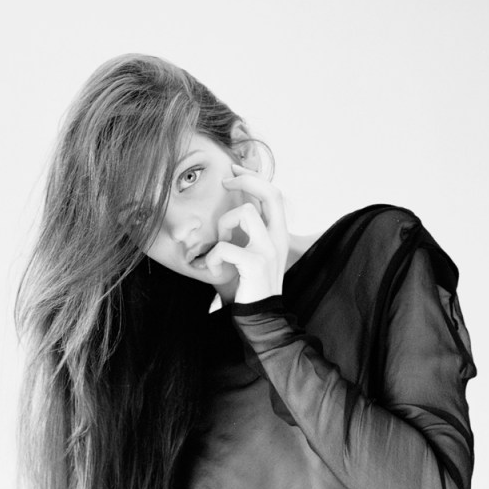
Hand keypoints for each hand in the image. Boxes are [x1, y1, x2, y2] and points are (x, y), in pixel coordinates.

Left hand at [205, 163, 289, 303]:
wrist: (260, 317)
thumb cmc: (249, 287)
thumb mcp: (249, 255)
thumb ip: (243, 235)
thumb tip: (225, 215)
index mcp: (278, 234)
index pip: (273, 194)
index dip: (253, 178)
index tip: (234, 171)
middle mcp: (278, 238)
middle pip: (270, 192)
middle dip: (246, 179)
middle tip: (226, 181)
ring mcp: (268, 250)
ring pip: (245, 212)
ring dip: (223, 227)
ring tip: (217, 249)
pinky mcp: (255, 263)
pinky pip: (224, 247)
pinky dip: (211, 258)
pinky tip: (210, 270)